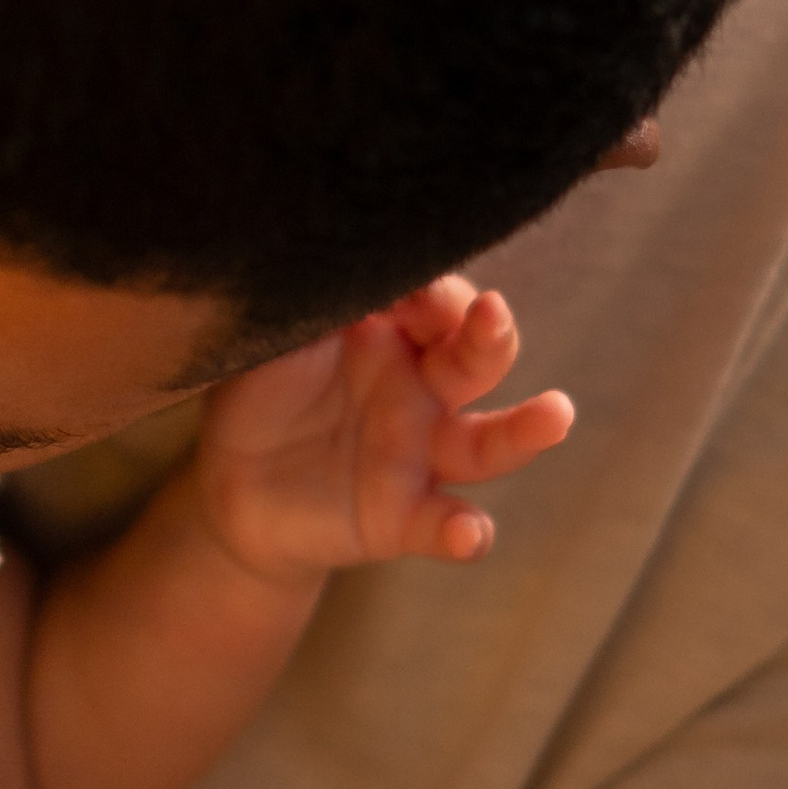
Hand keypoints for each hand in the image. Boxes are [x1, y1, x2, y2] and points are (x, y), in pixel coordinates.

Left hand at [196, 276, 573, 581]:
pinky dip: (462, 532)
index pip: (439, 303)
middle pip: (478, 359)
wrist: (231, 485)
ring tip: (556, 414)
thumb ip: (312, 300)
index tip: (408, 286)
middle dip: (490, 335)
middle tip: (491, 315)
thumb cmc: (261, 392)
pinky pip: (442, 525)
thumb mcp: (276, 337)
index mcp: (396, 335)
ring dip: (525, 431)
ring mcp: (421, 456)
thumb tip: (341, 254)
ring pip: (487, 443)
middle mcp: (423, 391)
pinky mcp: (404, 518)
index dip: (432, 292)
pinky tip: (469, 534)